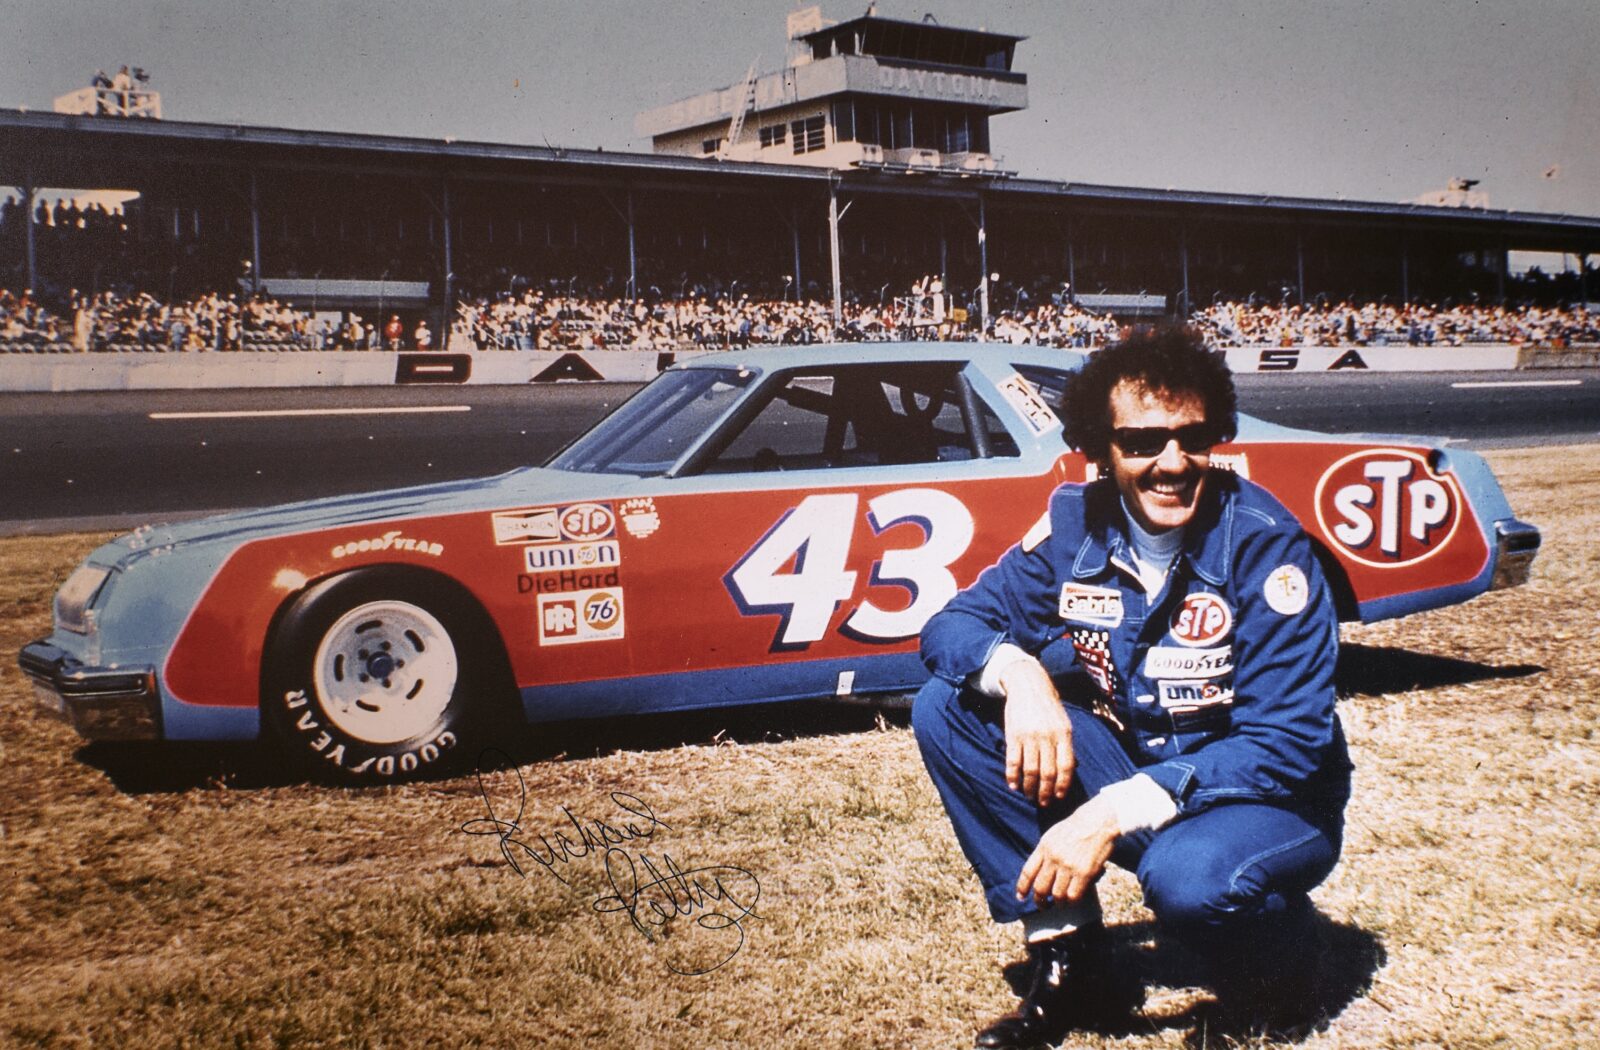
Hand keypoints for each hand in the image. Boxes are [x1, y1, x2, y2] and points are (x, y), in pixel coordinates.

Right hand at [1000, 658, 1074, 805]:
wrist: (1028, 686)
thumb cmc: (1048, 707)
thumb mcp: (1064, 723)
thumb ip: (1066, 745)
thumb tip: (1070, 769)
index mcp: (1064, 734)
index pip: (1066, 766)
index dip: (1063, 784)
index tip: (1059, 797)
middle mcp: (1048, 737)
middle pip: (1048, 772)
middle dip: (1046, 791)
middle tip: (1043, 802)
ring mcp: (1030, 736)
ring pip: (1030, 770)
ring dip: (1029, 787)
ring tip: (1029, 795)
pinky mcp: (1013, 735)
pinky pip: (1013, 761)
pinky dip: (1012, 776)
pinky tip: (1013, 785)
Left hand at [1016, 796, 1119, 906]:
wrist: (1096, 821)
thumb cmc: (1075, 828)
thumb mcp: (1052, 836)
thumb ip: (1044, 853)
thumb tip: (1037, 872)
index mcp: (1044, 848)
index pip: (1028, 872)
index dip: (1022, 887)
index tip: (1021, 897)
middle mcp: (1053, 858)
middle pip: (1040, 887)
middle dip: (1039, 900)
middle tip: (1043, 905)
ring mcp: (1068, 866)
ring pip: (1057, 895)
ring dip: (1058, 902)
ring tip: (1060, 903)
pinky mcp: (1084, 873)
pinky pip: (1073, 895)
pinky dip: (1072, 900)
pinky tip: (1072, 899)